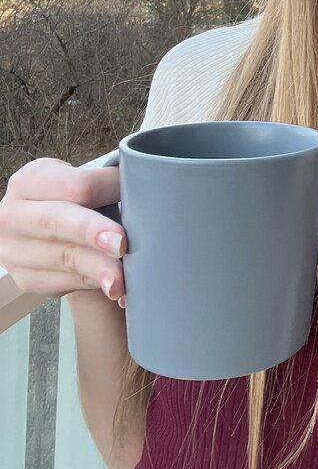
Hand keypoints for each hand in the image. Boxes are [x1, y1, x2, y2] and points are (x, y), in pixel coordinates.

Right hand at [0, 158, 127, 303]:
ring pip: (62, 258)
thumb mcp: (83, 184)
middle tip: (121, 243)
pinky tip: (116, 287)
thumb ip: (108, 184)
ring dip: (97, 269)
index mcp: (30, 181)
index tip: (140, 196)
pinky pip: (65, 282)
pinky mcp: (28, 280)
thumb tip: (153, 185)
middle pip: (57, 220)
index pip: (75, 185)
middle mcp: (13, 215)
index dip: (110, 190)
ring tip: (121, 280)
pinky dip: (95, 284)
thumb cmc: (79, 204)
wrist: (58, 234)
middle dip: (92, 231)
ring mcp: (16, 251)